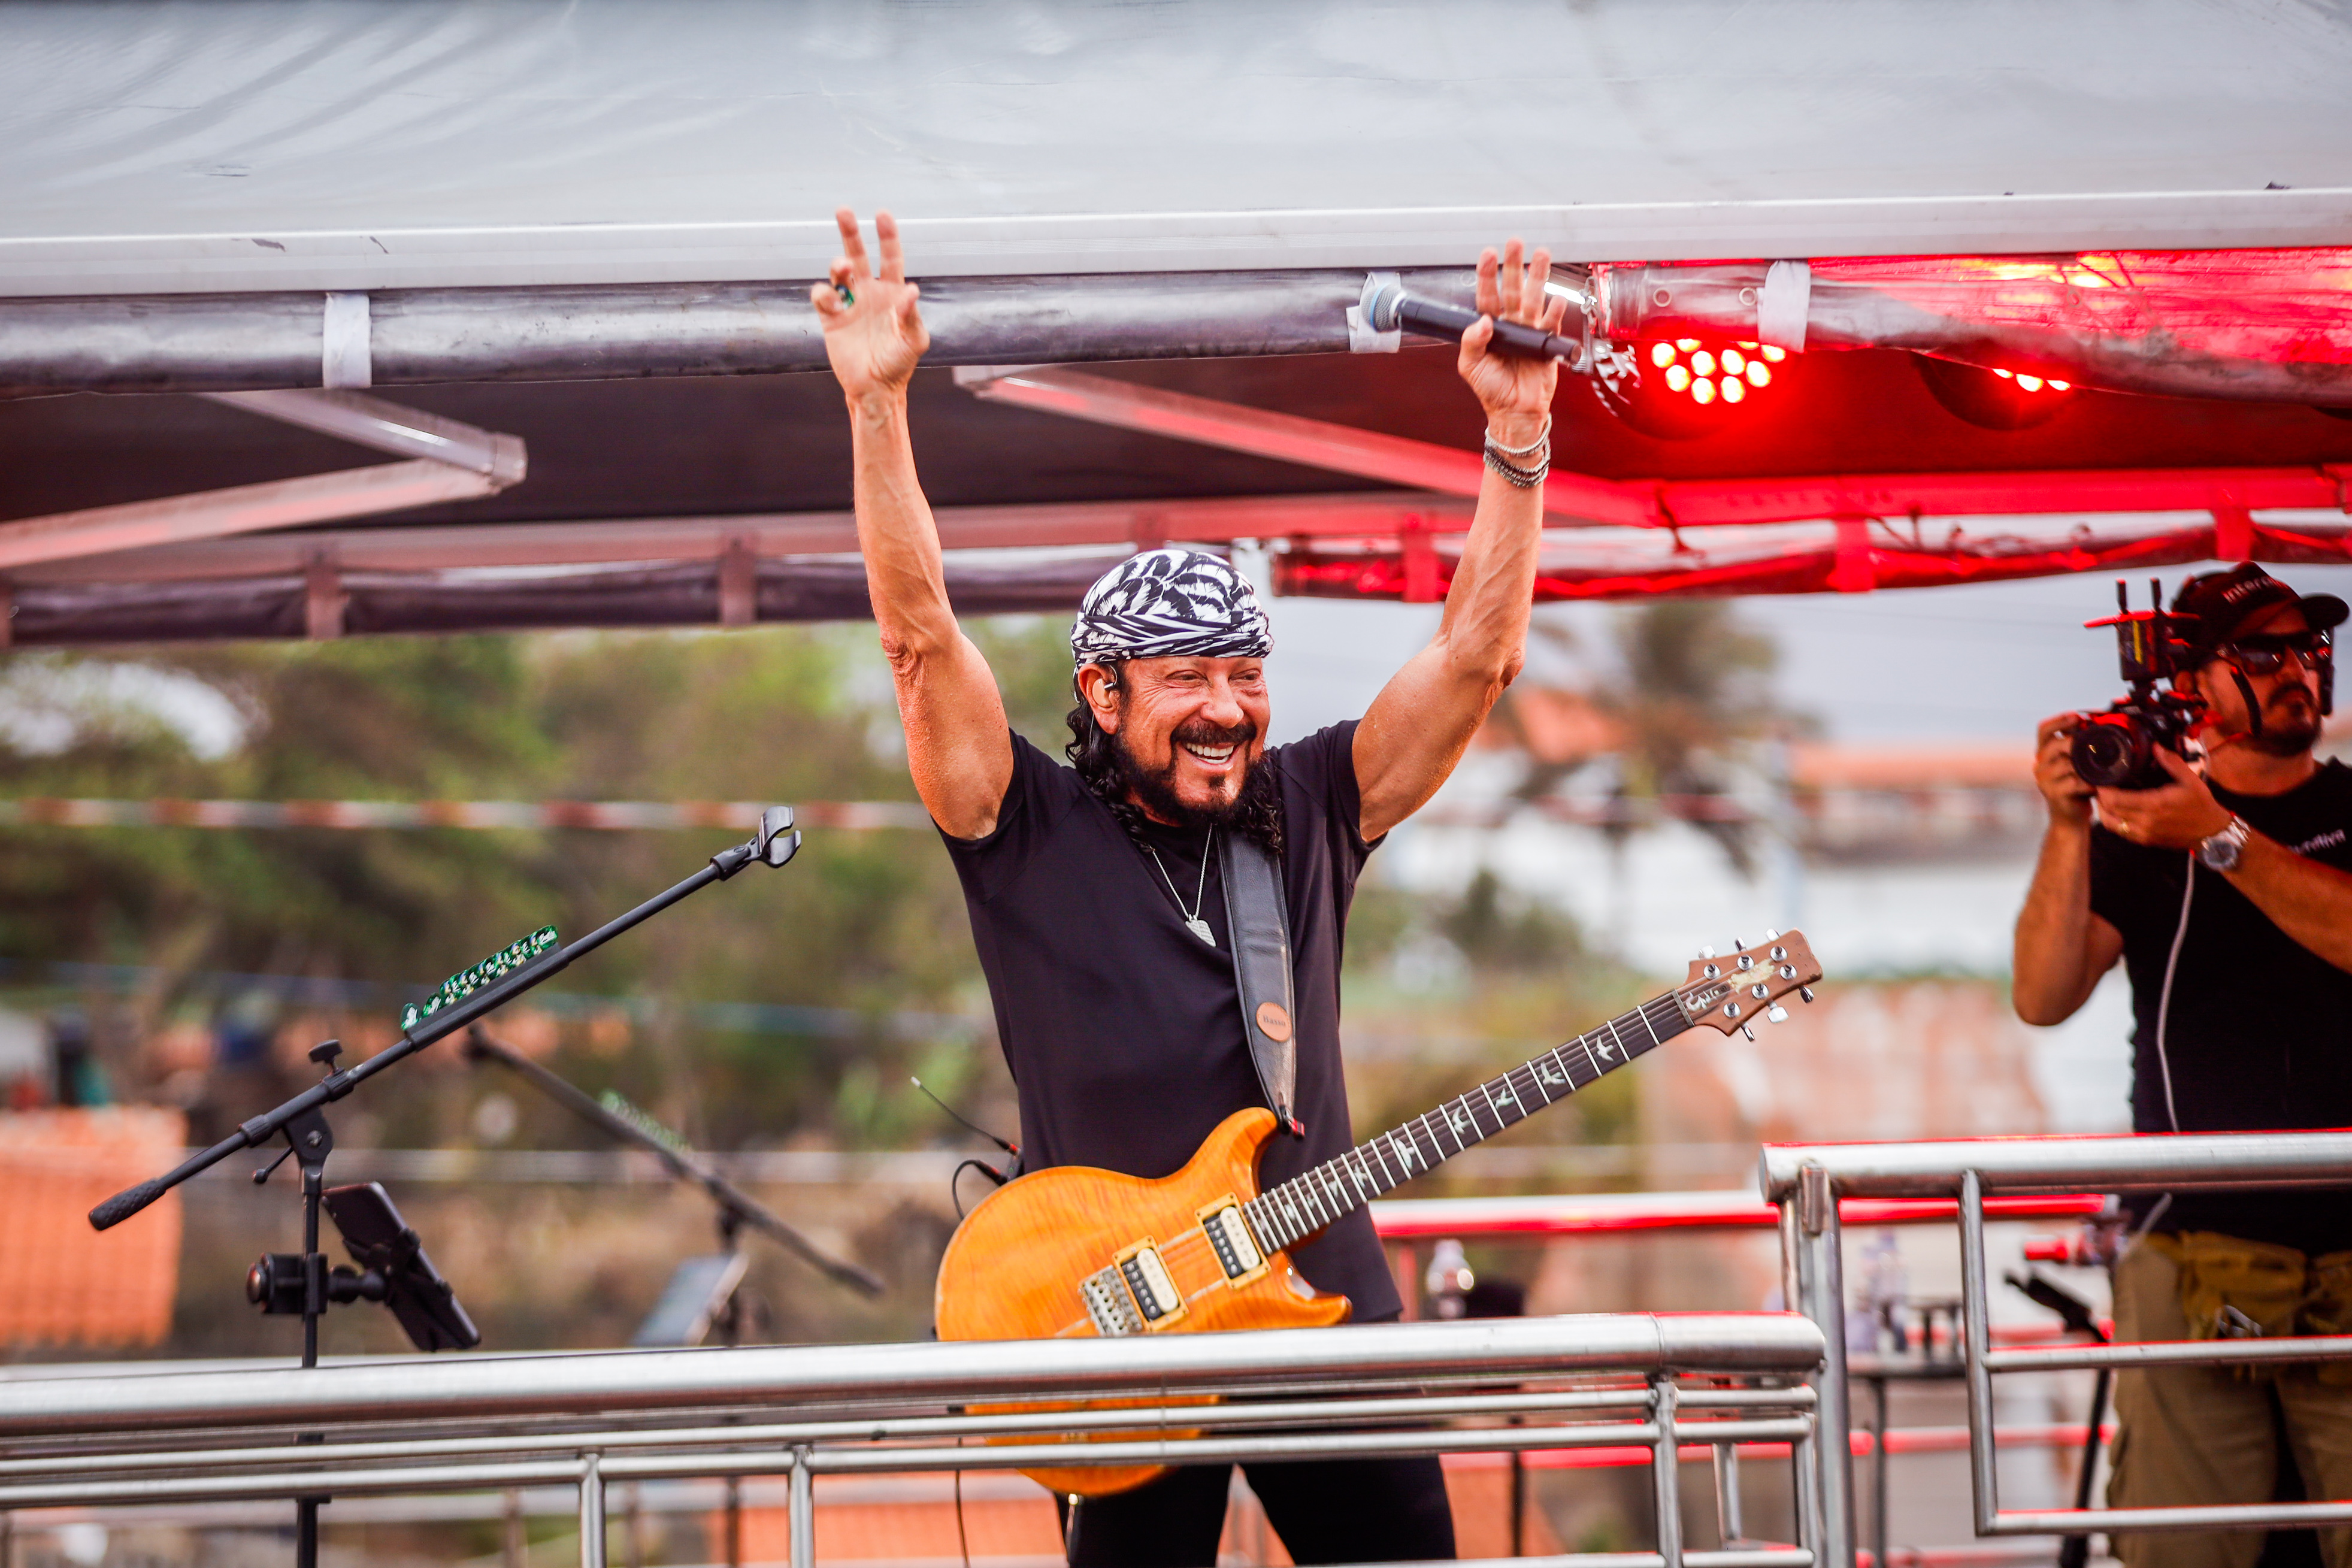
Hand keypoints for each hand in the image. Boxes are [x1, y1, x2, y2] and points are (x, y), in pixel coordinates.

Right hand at [812, 208, 929, 402]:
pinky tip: (834, 303)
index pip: (890, 257)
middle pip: (858, 253)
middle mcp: (869, 292)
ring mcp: (849, 303)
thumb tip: (911, 289)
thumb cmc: (899, 364)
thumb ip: (911, 315)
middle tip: (843, 210)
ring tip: (843, 267)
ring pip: (838, 270)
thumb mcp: (913, 341)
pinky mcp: (831, 318)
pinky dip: (824, 293)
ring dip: (838, 263)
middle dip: (850, 231)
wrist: (875, 388)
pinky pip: (822, 295)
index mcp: (892, 293)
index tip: (881, 214)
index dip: (887, 235)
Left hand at [1458, 239, 1568, 444]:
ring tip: (1542, 255)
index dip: (1488, 275)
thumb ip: (1471, 343)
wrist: (1515, 412)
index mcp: (1489, 328)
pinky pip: (1551, 324)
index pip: (1487, 296)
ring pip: (1534, 298)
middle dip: (1514, 265)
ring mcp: (1529, 332)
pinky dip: (1554, 312)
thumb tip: (1482, 321)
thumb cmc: (1491, 390)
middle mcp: (1510, 325)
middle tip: (1516, 243)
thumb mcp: (1471, 366)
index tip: (1489, 254)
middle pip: (1512, 289)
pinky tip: (1555, 299)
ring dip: (1538, 277)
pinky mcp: (1546, 344)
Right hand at [2032, 713, 2094, 827]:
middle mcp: (2040, 765)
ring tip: (2100, 768)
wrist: (2069, 819)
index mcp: (2044, 753)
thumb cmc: (2075, 788)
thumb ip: (2078, 747)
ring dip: (2085, 765)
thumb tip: (2093, 726)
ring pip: (2066, 763)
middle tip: (2092, 742)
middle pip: (2053, 744)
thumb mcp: (2075, 764)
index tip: (2076, 716)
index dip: (2059, 720)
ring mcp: (2045, 780)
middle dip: (2074, 742)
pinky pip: (2074, 782)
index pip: (2044, 729)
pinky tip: (2096, 784)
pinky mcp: (2054, 794)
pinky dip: (2089, 782)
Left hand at [2094, 746, 2233, 848]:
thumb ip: (2172, 762)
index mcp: (2153, 805)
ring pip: (2110, 823)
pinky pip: (2120, 832)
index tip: (2101, 778)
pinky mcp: (2145, 841)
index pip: (2114, 799)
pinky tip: (2117, 809)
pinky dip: (2113, 820)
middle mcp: (2144, 822)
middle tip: (2102, 784)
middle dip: (2100, 796)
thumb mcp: (2191, 780)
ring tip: (2107, 796)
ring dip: (2103, 810)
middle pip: (2107, 810)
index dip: (2102, 789)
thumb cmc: (2202, 805)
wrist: (2211, 833)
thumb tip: (2156, 746)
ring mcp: (2143, 834)